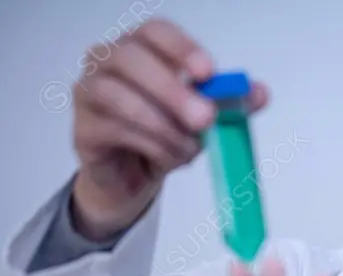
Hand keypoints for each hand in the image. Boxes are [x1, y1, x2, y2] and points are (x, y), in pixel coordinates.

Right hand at [71, 17, 268, 238]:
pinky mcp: (83, 127)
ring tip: (190, 149)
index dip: (181, 48)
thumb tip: (260, 92)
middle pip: (132, 58)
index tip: (208, 72)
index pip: (155, 32)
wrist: (134, 176)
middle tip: (205, 119)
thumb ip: (232, 104)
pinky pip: (114, 129)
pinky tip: (170, 158)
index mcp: (142, 48)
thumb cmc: (167, 134)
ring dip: (163, 125)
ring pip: (119, 96)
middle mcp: (108, 60)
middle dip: (172, 90)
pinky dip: (150, 145)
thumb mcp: (207, 119)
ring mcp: (89, 91)